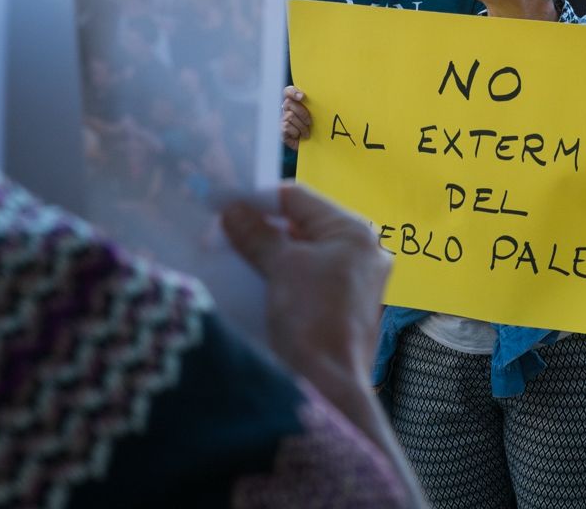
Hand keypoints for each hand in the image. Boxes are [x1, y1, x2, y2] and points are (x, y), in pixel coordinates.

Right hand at [221, 184, 388, 393]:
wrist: (329, 387)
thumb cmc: (312, 317)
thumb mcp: (280, 267)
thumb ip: (256, 234)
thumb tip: (232, 210)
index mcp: (354, 233)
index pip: (299, 198)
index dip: (259, 198)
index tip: (225, 202)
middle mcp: (362, 253)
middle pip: (302, 225)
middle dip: (262, 227)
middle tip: (223, 228)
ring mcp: (355, 282)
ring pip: (302, 254)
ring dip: (268, 252)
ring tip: (230, 252)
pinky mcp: (342, 309)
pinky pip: (306, 279)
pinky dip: (280, 276)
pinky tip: (251, 279)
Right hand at [281, 86, 310, 150]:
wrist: (311, 145)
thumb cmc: (314, 128)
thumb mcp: (315, 115)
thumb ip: (314, 106)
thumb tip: (322, 97)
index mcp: (294, 102)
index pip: (288, 91)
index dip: (293, 92)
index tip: (302, 97)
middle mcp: (286, 109)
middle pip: (288, 103)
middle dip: (302, 112)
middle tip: (309, 122)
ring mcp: (282, 119)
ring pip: (290, 116)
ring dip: (301, 125)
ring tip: (306, 132)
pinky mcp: (281, 129)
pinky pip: (287, 126)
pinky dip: (296, 131)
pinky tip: (299, 136)